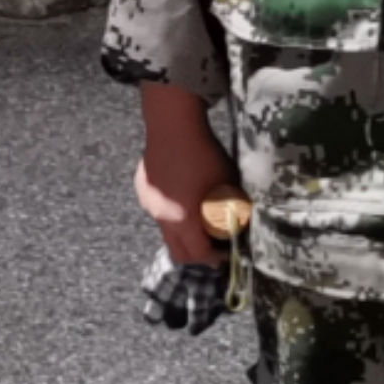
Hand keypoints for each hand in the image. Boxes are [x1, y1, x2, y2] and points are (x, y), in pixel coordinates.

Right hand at [134, 83, 241, 267]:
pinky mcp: (142, 189)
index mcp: (182, 220)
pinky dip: (171, 213)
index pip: (198, 254)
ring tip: (198, 218)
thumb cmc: (204, 154)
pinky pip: (158, 210)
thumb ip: (232, 207)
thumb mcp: (226, 183)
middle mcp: (161, 217)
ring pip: (166, 230)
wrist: (172, 124)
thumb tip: (241, 221)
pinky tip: (183, 196)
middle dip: (196, 254)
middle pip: (177, 251)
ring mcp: (148, 203)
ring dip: (183, 232)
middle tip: (212, 247)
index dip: (215, 258)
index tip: (226, 255)